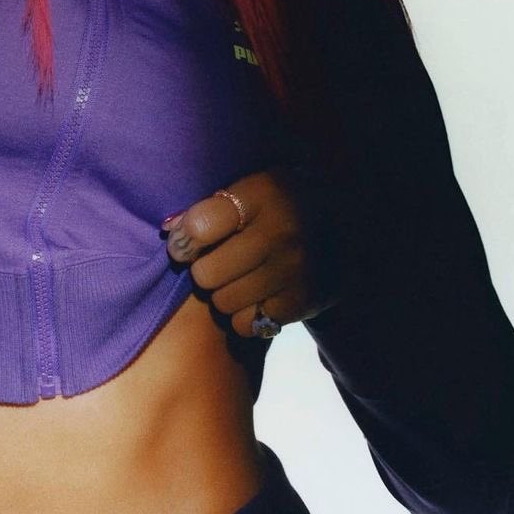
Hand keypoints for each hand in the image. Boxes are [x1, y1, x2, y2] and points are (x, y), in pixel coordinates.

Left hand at [160, 167, 344, 336]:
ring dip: (222, 294)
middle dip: (204, 270)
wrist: (344, 227)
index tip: (185, 243)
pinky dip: (244, 315)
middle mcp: (281, 231)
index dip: (184, 239)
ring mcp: (294, 269)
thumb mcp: (249, 189)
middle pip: (207, 273)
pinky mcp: (302, 301)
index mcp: (263, 193)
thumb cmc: (278, 205)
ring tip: (237, 278)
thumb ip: (207, 208)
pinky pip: (247, 324)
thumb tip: (169, 230)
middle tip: (217, 262)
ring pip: (223, 302)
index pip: (201, 226)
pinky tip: (256, 295)